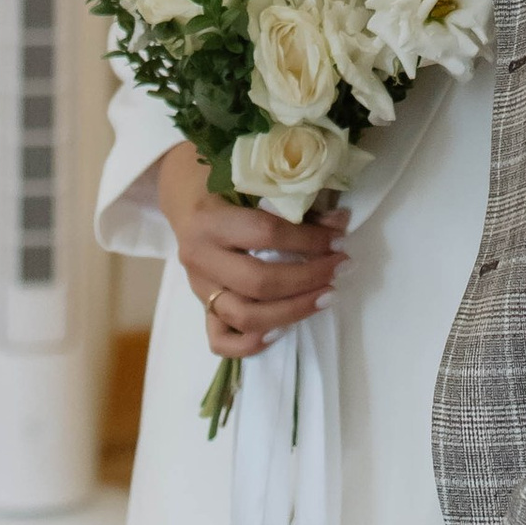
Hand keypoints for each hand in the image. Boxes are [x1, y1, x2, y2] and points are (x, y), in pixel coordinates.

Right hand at [154, 141, 346, 359]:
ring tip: (326, 296)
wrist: (185, 197)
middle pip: (258, 282)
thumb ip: (293, 204)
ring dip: (292, 311)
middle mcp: (200, 258)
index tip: (340, 239)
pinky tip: (282, 330)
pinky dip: (252, 343)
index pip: (265, 234)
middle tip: (340, 268)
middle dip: (308, 278)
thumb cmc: (223, 183)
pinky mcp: (201, 308)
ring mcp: (199, 287)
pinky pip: (221, 340)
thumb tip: (340, 223)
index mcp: (209, 221)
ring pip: (244, 316)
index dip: (308, 239)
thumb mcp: (254, 181)